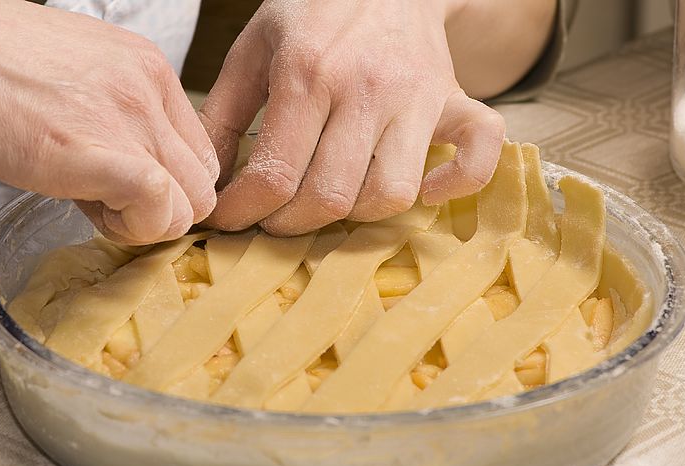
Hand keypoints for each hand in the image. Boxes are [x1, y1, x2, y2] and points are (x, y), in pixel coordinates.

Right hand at [0, 0, 218, 243]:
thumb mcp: (78, 75)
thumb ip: (118, 118)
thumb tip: (130, 175)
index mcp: (149, 70)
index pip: (199, 152)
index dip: (168, 185)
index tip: (124, 188)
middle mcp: (150, 90)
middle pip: (202, 183)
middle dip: (162, 210)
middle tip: (109, 204)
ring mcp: (130, 118)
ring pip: (189, 206)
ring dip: (146, 223)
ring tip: (92, 203)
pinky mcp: (101, 152)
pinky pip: (159, 207)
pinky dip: (134, 227)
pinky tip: (92, 212)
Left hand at [198, 0, 504, 235]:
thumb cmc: (313, 12)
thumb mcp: (253, 47)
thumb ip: (222, 115)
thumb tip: (207, 181)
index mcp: (308, 72)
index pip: (274, 175)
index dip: (244, 212)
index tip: (228, 220)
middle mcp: (366, 88)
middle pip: (328, 196)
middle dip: (288, 225)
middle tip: (270, 220)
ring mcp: (417, 97)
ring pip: (390, 194)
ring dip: (353, 218)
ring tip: (325, 206)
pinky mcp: (454, 100)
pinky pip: (477, 155)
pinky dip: (454, 185)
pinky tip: (423, 192)